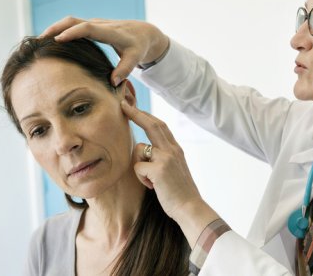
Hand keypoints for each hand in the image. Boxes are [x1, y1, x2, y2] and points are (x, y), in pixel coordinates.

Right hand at [40, 17, 168, 85]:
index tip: (57, 40)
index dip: (72, 33)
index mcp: (110, 32)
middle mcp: (101, 24)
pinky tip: (51, 41)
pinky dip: (61, 30)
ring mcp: (95, 23)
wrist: (143, 33)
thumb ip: (125, 70)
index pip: (87, 28)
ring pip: (71, 21)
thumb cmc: (139, 47)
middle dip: (56, 28)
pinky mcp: (92, 26)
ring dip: (55, 28)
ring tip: (40, 41)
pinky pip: (73, 25)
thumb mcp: (135, 58)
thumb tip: (113, 82)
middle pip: (73, 20)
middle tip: (39, 40)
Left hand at [121, 101, 218, 245]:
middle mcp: (172, 149)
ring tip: (151, 181)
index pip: (159, 125)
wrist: (190, 208)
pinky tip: (153, 187)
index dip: (145, 115)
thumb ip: (162, 157)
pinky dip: (141, 179)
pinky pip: (137, 167)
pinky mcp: (159, 169)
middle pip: (151, 124)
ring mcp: (166, 157)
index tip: (133, 107)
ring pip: (138, 149)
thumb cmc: (179, 193)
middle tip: (122, 104)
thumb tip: (145, 150)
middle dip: (135, 112)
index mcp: (175, 149)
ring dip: (138, 165)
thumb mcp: (173, 169)